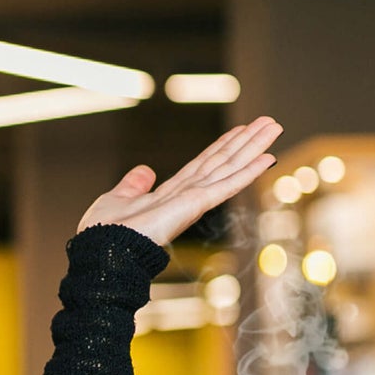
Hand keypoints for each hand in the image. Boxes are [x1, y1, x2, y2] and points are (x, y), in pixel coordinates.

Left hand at [76, 116, 281, 245]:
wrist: (101, 251)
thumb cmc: (104, 233)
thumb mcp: (117, 199)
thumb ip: (133, 185)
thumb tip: (144, 171)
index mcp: (169, 195)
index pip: (202, 165)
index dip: (222, 147)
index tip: (241, 131)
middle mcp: (185, 197)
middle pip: (221, 163)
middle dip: (246, 143)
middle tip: (269, 123)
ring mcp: (192, 202)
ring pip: (228, 168)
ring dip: (252, 148)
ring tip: (273, 128)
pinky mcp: (193, 206)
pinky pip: (225, 186)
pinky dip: (247, 172)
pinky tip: (267, 158)